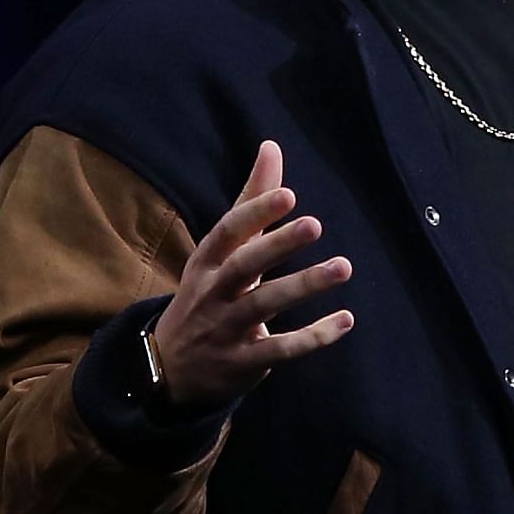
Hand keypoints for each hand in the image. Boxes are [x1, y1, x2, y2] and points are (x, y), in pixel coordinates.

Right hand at [152, 140, 353, 409]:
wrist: (168, 367)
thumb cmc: (207, 292)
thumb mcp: (220, 250)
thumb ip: (250, 200)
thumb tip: (271, 146)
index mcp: (208, 261)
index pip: (228, 232)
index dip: (255, 213)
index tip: (288, 194)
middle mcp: (213, 292)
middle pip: (243, 266)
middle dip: (277, 245)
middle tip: (315, 225)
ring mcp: (226, 329)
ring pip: (264, 306)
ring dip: (304, 286)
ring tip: (344, 267)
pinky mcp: (243, 362)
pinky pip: (280, 349)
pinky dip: (313, 337)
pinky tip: (346, 319)